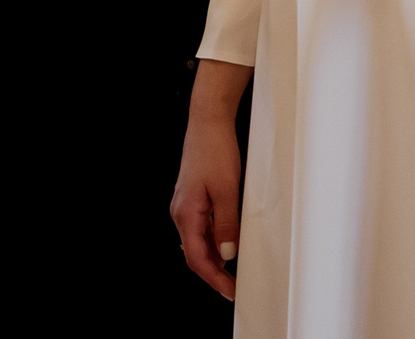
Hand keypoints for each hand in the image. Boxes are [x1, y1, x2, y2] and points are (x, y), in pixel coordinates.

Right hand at [172, 58, 249, 298]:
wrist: (208, 123)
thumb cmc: (214, 151)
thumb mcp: (227, 190)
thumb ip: (226, 225)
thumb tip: (227, 253)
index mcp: (185, 213)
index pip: (197, 257)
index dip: (214, 278)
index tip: (230, 290)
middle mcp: (180, 212)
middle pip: (194, 253)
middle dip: (213, 274)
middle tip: (234, 286)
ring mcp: (184, 205)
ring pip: (196, 242)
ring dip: (213, 259)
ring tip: (233, 272)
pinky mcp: (192, 199)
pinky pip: (199, 229)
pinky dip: (211, 243)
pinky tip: (225, 246)